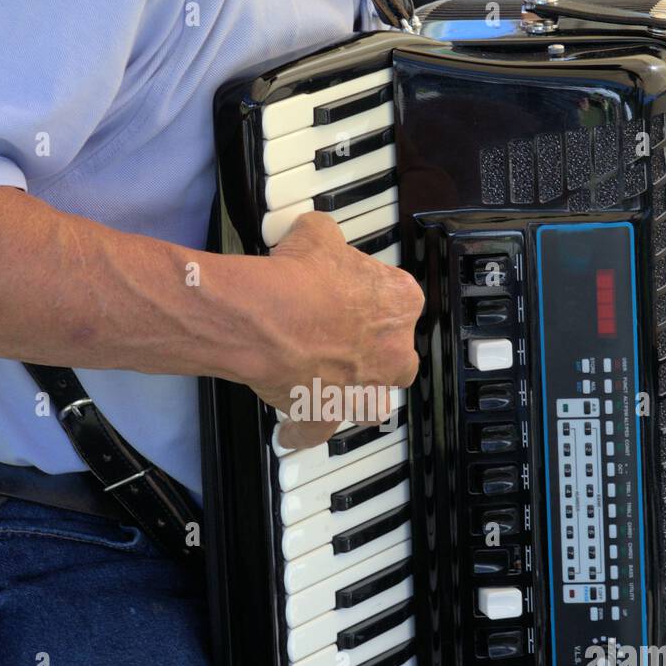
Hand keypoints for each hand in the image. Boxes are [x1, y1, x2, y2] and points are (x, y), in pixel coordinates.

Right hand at [251, 213, 423, 450]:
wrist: (265, 318)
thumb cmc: (297, 279)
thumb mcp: (316, 234)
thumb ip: (325, 237)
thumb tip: (316, 235)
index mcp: (400, 303)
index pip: (399, 298)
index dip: (371, 293)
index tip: (348, 289)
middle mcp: (391, 352)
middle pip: (397, 356)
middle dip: (376, 350)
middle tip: (344, 336)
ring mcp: (362, 388)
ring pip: (373, 402)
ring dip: (359, 396)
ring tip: (338, 386)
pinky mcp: (326, 412)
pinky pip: (318, 431)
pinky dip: (303, 430)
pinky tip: (291, 429)